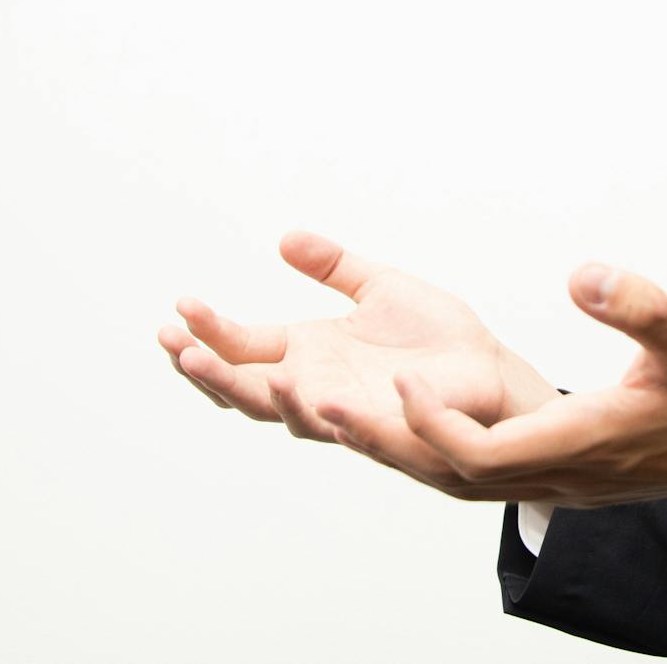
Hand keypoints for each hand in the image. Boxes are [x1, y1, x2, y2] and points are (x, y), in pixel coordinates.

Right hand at [158, 231, 557, 445]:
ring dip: (250, 391)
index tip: (180, 307)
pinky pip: (346, 428)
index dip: (208, 331)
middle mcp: (316, 386)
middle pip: (244, 388)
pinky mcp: (383, 426)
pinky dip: (322, 413)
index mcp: (308, 352)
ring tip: (217, 365)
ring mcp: (345, 410)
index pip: (242, 347)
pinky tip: (303, 392)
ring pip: (284, 413)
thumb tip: (286, 237)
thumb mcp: (379, 285)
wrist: (491, 369)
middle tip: (175, 345)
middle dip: (206, 370)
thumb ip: (334, 266)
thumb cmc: (437, 336)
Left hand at [319, 264, 666, 505]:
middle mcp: (553, 473)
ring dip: (388, 445)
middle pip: (445, 472)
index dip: (432, 425)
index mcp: (578, 444)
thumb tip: (580, 273)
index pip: (483, 454)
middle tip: (309, 401)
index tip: (398, 380)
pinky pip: (468, 470)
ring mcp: (550, 479)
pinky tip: (394, 414)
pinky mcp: (549, 473)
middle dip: (376, 439)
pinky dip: (421, 445)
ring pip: (450, 477)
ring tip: (324, 405)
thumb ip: (638, 305)